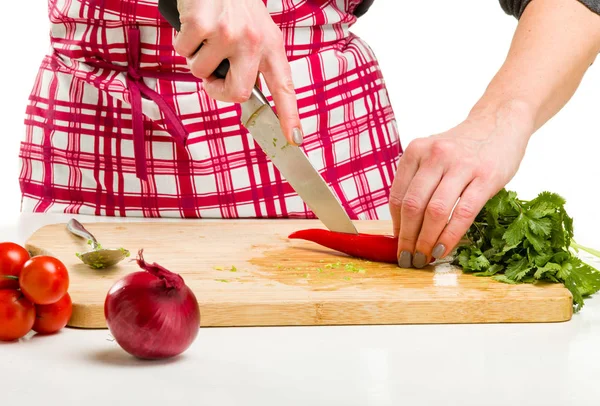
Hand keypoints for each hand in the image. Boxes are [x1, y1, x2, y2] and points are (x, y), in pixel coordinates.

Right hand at [173, 0, 302, 144]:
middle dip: (217, 90)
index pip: (285, 87)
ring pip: (202, 72)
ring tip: (204, 34)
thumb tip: (241, 94)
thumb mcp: (256, 29)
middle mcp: (254, 42)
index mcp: (271, 46)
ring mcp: (229, 34)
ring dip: (196, 58)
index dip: (289, 115)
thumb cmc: (234, 2)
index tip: (294, 139)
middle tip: (211, 76)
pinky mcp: (203, 25)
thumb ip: (252, 61)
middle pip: (237, 94)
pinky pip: (183, 51)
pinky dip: (182, 41)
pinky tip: (192, 23)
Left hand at [390, 102, 534, 267]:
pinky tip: (443, 250)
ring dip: (426, 241)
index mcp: (416, 151)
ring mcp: (461, 165)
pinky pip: (462, 213)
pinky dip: (450, 237)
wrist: (499, 122)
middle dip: (407, 238)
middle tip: (407, 259)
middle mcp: (435, 155)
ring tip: (423, 258)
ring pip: (435, 212)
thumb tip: (405, 227)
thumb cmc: (463, 147)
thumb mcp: (433, 155)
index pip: (398, 196)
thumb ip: (419, 183)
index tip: (398, 245)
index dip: (396, 226)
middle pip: (413, 206)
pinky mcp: (486, 177)